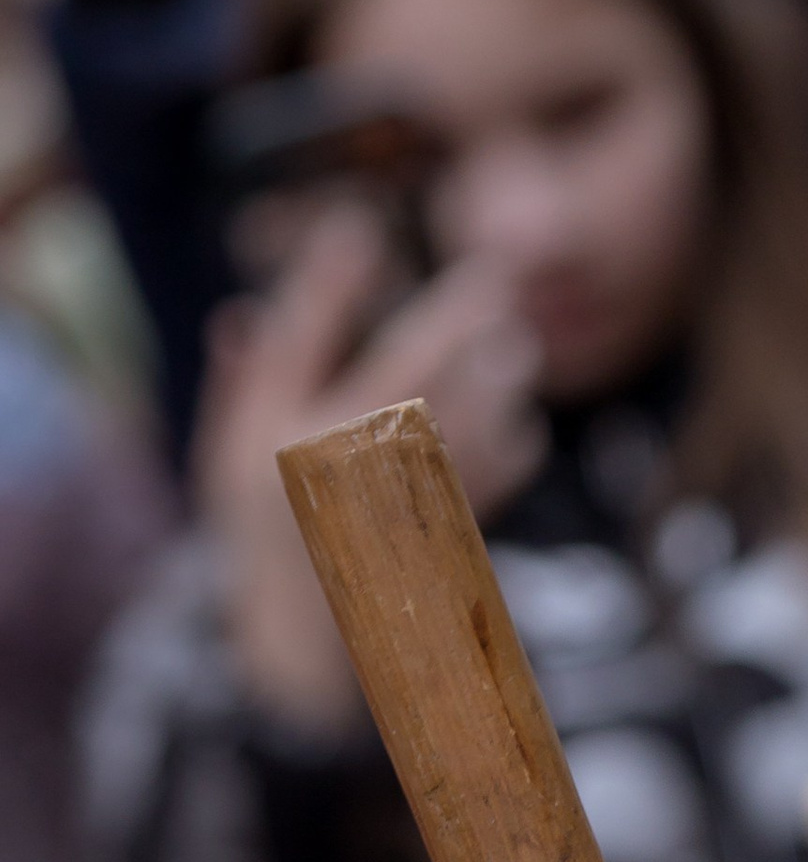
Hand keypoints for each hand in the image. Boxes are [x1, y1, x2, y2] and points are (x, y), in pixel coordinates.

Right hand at [197, 208, 545, 725]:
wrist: (299, 635)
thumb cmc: (264, 523)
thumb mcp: (232, 452)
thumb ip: (247, 380)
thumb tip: (242, 311)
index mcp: (281, 440)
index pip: (302, 343)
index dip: (327, 282)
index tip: (359, 226)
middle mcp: (336, 471)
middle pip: (407, 380)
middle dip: (457, 328)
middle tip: (499, 281)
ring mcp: (392, 508)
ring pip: (460, 429)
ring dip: (498, 381)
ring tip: (520, 349)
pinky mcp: (437, 540)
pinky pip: (484, 483)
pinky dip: (510, 447)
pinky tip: (522, 421)